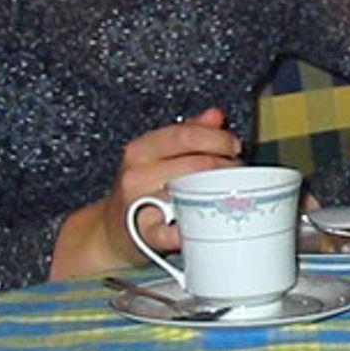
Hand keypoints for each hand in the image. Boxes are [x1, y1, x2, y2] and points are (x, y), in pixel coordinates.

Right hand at [50, 108, 242, 278]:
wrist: (111, 229)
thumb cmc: (139, 190)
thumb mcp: (156, 155)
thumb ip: (187, 133)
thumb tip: (214, 116)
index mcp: (141, 150)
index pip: (185, 135)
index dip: (217, 139)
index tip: (234, 146)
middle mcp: (136, 174)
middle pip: (194, 165)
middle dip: (225, 167)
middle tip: (238, 174)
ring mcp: (139, 204)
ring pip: (189, 194)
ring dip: (217, 195)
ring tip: (230, 194)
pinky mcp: (144, 234)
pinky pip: (170, 232)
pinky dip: (189, 229)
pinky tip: (205, 225)